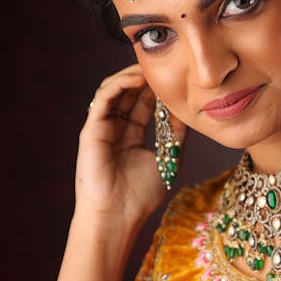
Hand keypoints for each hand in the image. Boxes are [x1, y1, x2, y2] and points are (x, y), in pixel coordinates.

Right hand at [76, 64, 185, 225]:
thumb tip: (189, 109)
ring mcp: (102, 127)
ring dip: (133, 75)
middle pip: (129, 93)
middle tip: (165, 64)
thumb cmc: (140, 196)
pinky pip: (104, 97)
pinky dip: (120, 84)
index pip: (144, 104)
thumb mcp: (168, 158)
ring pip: (115, 90)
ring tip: (152, 68)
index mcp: (130, 136)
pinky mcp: (91, 129)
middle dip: (146, 77)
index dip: (158, 89)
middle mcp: (114, 129)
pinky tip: (138, 78)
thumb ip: (176, 134)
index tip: (177, 77)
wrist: (118, 216)